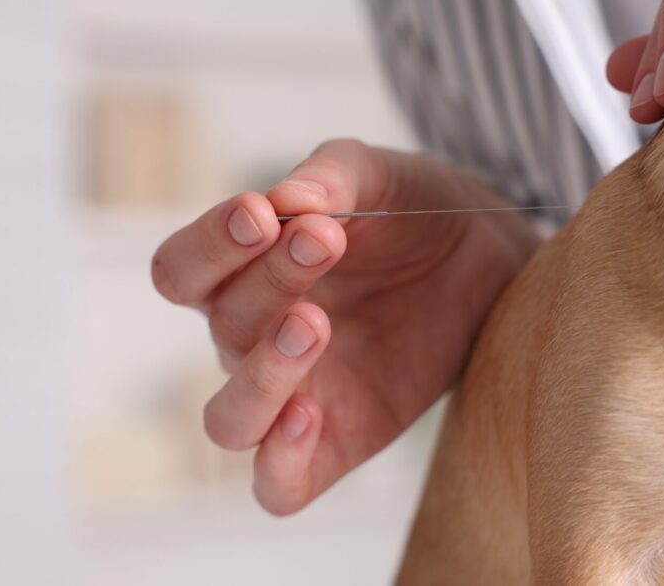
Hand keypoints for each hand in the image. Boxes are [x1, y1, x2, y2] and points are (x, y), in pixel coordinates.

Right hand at [151, 140, 539, 514]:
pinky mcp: (336, 443)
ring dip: (261, 376)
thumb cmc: (410, 210)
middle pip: (221, 326)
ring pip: (228, 421)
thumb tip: (287, 201)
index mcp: (240, 271)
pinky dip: (279, 463)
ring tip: (313, 324)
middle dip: (269, 281)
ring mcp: (290, 396)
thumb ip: (331, 178)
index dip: (208, 246)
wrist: (483, 256)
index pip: (180, 271)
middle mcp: (250, 338)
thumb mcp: (379, 175)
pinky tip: (310, 415)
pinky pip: (278, 487)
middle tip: (325, 241)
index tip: (261, 214)